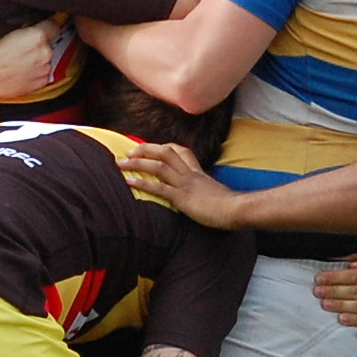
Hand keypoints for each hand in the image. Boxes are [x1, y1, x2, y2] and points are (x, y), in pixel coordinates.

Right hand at [0, 23, 59, 102]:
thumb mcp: (9, 30)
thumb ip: (30, 26)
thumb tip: (39, 23)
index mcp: (38, 36)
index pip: (54, 24)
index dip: (47, 24)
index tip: (46, 25)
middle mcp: (45, 52)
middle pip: (49, 43)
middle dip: (39, 44)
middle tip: (21, 47)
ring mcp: (44, 68)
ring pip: (46, 58)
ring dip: (37, 58)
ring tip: (19, 60)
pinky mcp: (42, 82)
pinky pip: (43, 73)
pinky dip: (36, 72)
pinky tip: (21, 70)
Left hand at [120, 143, 243, 226]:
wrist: (236, 209)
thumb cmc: (228, 206)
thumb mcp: (215, 192)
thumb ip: (204, 190)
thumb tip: (200, 196)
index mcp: (198, 171)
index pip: (180, 150)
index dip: (163, 147)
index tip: (149, 149)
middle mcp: (190, 173)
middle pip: (165, 152)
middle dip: (144, 149)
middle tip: (128, 152)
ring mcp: (185, 184)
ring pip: (158, 166)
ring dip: (137, 163)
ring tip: (120, 164)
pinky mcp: (182, 197)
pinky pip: (159, 187)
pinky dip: (142, 183)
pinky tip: (129, 182)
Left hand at [314, 249, 356, 329]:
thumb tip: (351, 264)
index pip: (355, 274)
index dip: (335, 277)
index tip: (319, 278)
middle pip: (354, 290)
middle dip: (333, 291)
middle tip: (315, 292)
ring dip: (339, 306)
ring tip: (323, 304)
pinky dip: (355, 320)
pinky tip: (341, 319)